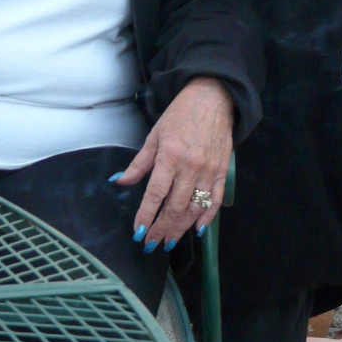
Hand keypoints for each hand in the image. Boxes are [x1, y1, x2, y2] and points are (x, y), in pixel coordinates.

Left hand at [113, 77, 233, 251]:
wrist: (212, 97)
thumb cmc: (180, 114)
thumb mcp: (155, 134)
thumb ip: (139, 162)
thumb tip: (120, 181)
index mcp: (170, 155)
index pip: (155, 193)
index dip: (146, 215)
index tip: (139, 232)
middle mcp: (190, 166)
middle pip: (175, 206)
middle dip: (162, 228)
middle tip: (152, 243)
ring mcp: (208, 170)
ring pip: (194, 208)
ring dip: (181, 228)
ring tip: (170, 241)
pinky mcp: (222, 171)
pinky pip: (214, 200)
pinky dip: (206, 217)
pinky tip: (198, 229)